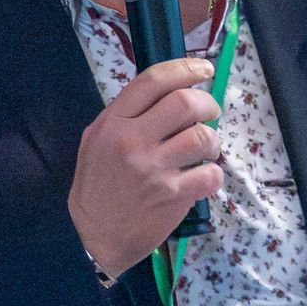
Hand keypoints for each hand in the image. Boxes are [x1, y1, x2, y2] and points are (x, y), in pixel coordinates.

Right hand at [70, 57, 224, 279]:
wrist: (92, 237)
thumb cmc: (96, 187)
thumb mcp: (95, 141)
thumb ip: (125, 116)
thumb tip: (165, 94)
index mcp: (113, 123)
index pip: (154, 81)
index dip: (185, 68)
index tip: (203, 69)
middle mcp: (133, 142)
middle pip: (185, 103)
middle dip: (207, 103)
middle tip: (210, 112)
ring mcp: (155, 170)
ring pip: (202, 137)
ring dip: (213, 139)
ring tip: (207, 148)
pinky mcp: (173, 197)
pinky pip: (210, 174)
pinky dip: (214, 173)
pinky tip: (204, 176)